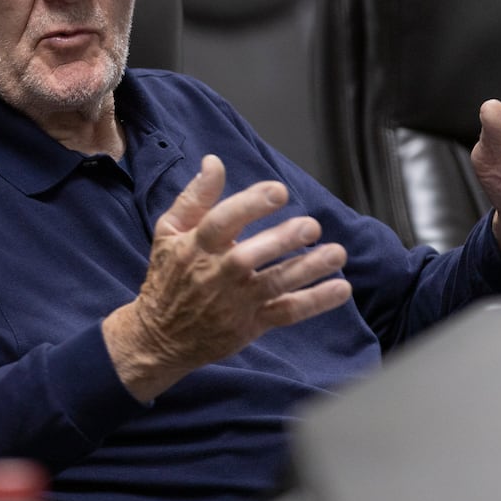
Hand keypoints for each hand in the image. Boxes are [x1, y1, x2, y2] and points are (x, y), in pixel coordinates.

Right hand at [103, 155, 351, 400]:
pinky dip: (314, 302)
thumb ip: (195, 197)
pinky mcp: (250, 324)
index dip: (251, 205)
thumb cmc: (167, 278)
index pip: (223, 221)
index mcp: (197, 246)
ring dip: (307, 269)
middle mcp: (217, 274)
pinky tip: (340, 288)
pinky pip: (287, 313)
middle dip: (282, 240)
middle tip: (311, 226)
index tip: (278, 191)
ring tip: (336, 253)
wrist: (159, 337)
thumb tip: (214, 162)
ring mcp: (236, 302)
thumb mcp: (168, 233)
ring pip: (275, 284)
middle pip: (251, 256)